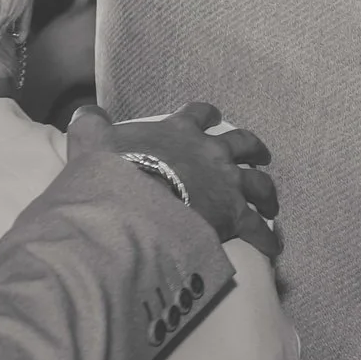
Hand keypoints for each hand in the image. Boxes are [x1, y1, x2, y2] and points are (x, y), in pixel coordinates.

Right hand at [77, 103, 281, 258]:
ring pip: (259, 183)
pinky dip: (267, 237)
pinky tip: (273, 247)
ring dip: (267, 192)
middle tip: (260, 155)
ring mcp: (227, 182)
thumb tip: (87, 112)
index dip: (205, 115)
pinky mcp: (235, 214)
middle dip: (252, 148)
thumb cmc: (112, 172)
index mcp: (179, 132)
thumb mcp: (92, 141)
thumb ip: (91, 125)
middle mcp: (211, 152)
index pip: (197, 115)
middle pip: (242, 143)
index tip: (213, 116)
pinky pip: (258, 227)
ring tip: (271, 202)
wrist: (132, 204)